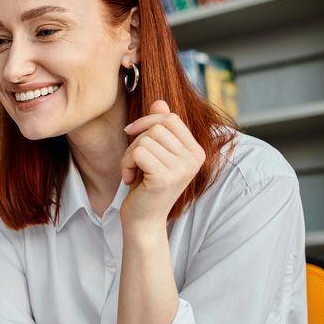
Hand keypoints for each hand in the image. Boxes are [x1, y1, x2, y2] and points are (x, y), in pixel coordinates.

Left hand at [120, 100, 205, 229]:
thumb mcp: (154, 154)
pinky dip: (127, 164)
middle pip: (156, 128)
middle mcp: (194, 159)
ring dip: (129, 156)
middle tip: (134, 163)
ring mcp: (182, 169)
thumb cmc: (146, 186)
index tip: (133, 136)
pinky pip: (138, 153)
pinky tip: (130, 180)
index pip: (170, 118)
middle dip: (136, 142)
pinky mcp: (165, 178)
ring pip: (145, 140)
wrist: (143, 221)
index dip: (147, 122)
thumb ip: (159, 128)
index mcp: (197, 151)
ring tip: (133, 173)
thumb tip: (160, 102)